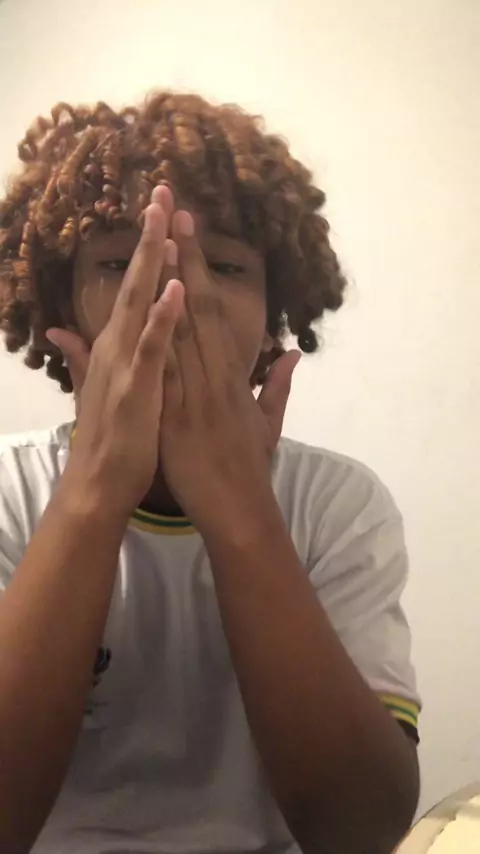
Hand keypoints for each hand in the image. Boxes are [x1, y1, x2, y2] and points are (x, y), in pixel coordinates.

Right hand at [46, 186, 183, 517]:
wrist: (98, 484)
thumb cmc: (110, 439)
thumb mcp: (95, 389)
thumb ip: (79, 356)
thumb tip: (60, 329)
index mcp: (120, 346)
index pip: (135, 288)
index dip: (148, 250)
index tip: (160, 212)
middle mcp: (119, 345)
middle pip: (136, 281)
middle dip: (148, 236)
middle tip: (162, 190)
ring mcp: (126, 364)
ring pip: (140, 303)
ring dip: (152, 261)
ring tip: (164, 220)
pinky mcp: (137, 387)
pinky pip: (152, 347)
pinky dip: (162, 317)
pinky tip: (174, 287)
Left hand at [160, 210, 299, 538]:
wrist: (241, 511)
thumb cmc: (251, 469)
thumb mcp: (269, 424)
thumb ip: (279, 385)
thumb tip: (293, 352)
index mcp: (235, 378)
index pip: (215, 316)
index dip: (202, 274)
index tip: (191, 236)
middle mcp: (217, 379)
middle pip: (201, 312)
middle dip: (190, 262)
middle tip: (178, 215)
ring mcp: (198, 398)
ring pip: (185, 335)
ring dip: (174, 288)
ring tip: (163, 246)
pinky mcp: (179, 421)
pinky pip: (169, 377)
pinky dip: (161, 343)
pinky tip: (153, 313)